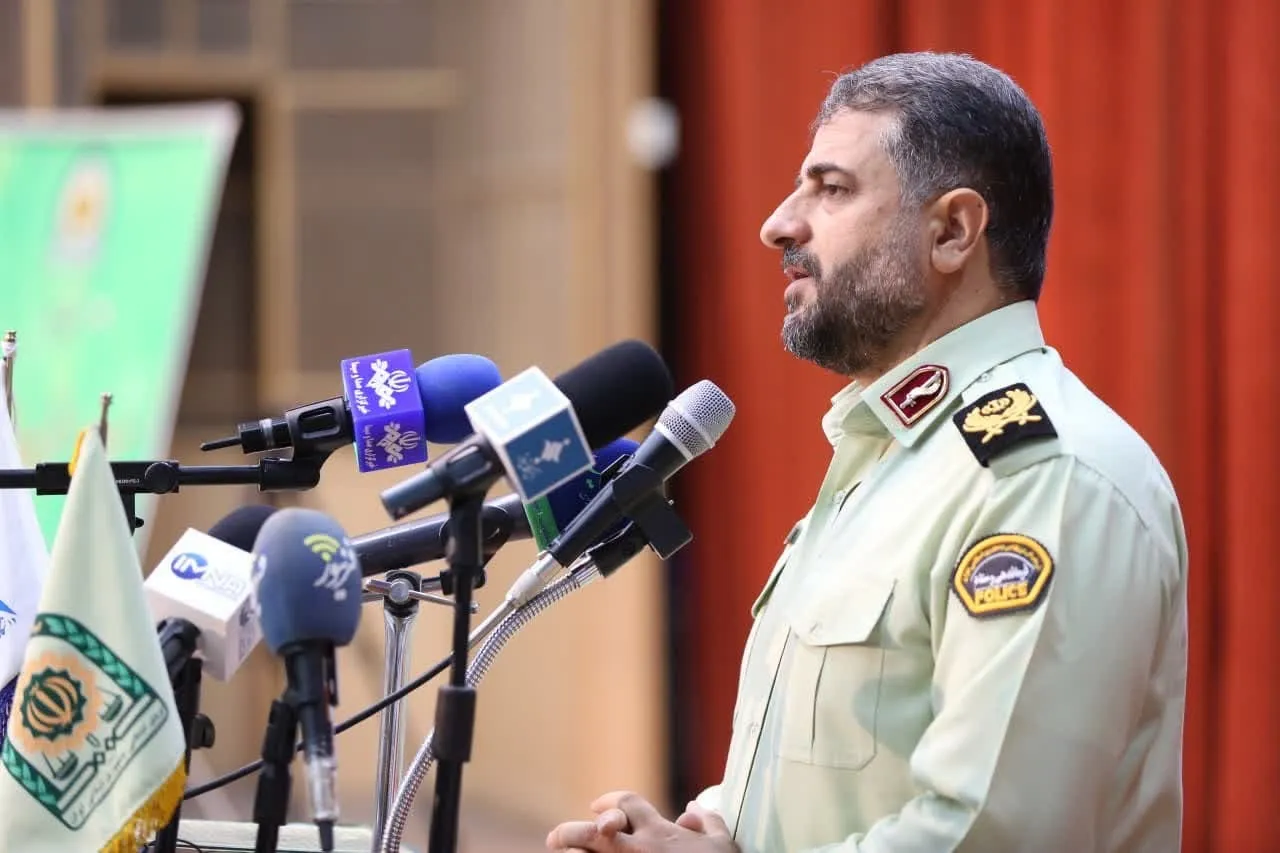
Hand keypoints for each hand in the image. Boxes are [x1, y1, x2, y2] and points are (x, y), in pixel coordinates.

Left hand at [546, 790, 736, 852]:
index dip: (609, 800)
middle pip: (594, 831)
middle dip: (570, 832)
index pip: (627, 803)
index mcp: (659, 831)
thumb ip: (709, 822)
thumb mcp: (723, 846)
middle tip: (556, 838)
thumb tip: (695, 808)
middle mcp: (639, 849)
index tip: (596, 806)